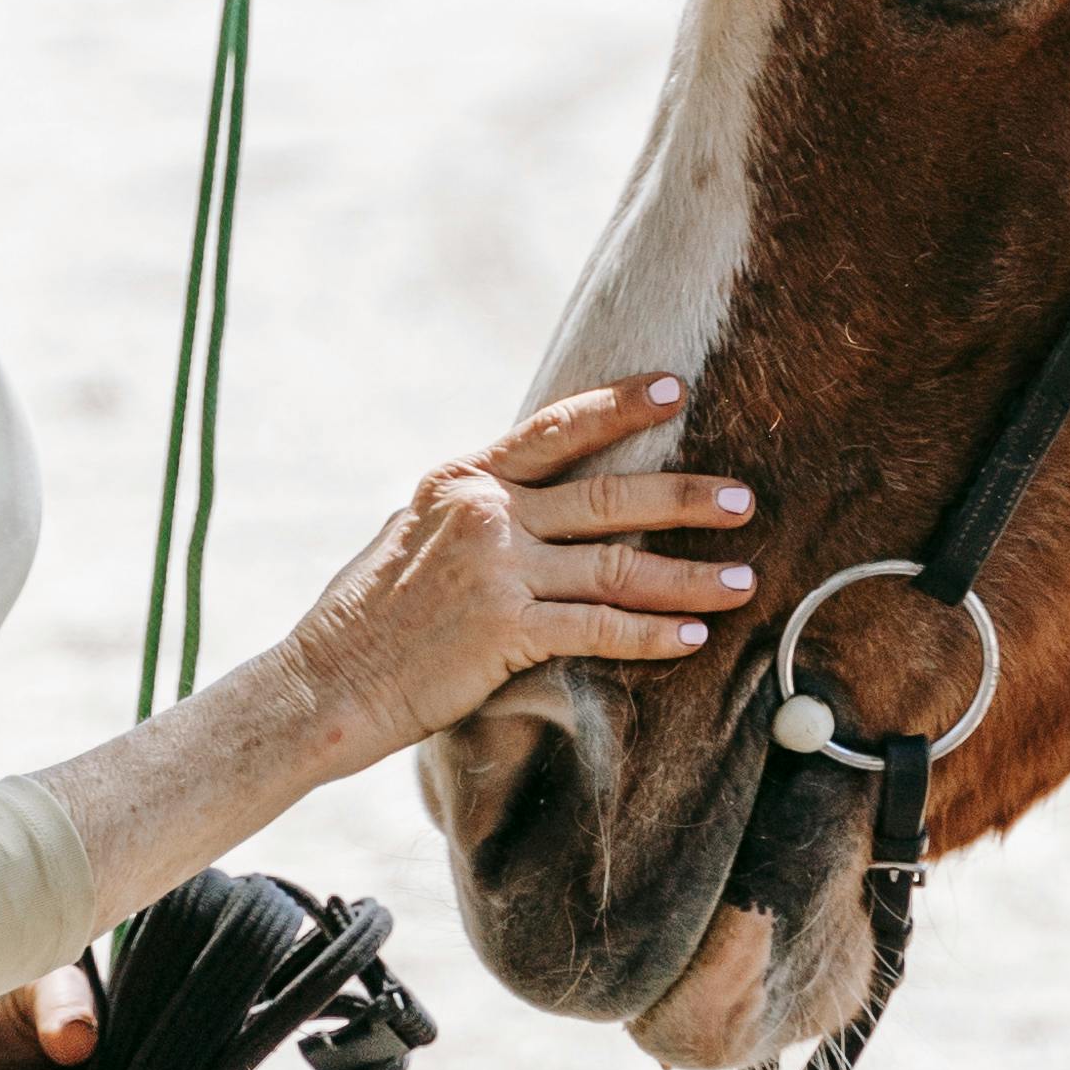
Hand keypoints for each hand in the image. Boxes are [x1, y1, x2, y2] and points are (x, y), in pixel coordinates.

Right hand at [269, 374, 758, 776]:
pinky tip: (694, 638)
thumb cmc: (367, 616)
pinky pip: (599, 629)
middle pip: (607, 496)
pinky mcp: (505, 630)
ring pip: (618, 567)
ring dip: (690, 576)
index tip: (675, 388)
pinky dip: (653, 635)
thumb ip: (473, 508)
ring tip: (745, 579)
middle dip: (684, 496)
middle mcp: (485, 513)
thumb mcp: (413, 532)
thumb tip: (528, 493)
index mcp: (463, 479)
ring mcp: (497, 569)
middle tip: (744, 500)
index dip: (620, 406)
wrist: (325, 682)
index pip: (555, 429)